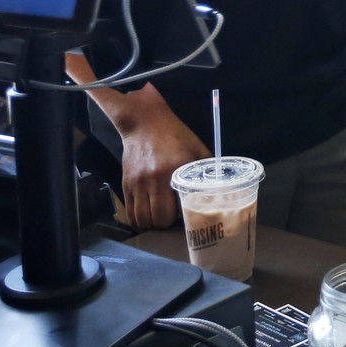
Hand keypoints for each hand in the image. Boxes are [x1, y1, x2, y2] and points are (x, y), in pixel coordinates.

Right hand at [110, 85, 208, 229]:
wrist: (145, 123)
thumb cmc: (176, 136)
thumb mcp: (197, 150)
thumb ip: (205, 171)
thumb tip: (219, 189)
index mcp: (172, 172)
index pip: (173, 211)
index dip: (181, 218)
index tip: (188, 214)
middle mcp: (151, 180)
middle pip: (157, 220)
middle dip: (167, 223)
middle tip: (174, 217)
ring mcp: (136, 184)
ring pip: (140, 220)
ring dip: (152, 223)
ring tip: (161, 216)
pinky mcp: (125, 184)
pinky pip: (130, 213)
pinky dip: (139, 218)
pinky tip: (149, 212)